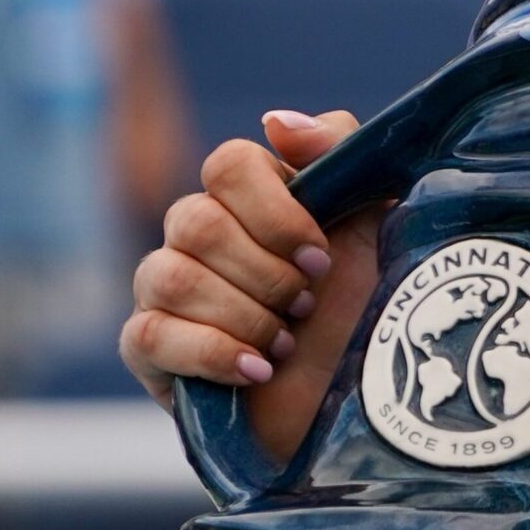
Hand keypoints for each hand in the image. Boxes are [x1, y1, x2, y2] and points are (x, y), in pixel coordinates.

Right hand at [121, 109, 384, 464]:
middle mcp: (200, 237)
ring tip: (288, 345)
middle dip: (266, 274)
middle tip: (309, 307)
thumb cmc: (374, 310)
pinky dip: (211, 353)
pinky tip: (258, 372)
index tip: (322, 255)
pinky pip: (148, 335)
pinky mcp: (151, 352)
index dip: (275, 211)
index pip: (229, 164)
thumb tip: (275, 123)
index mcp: (254, 200)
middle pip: (196, 222)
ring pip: (167, 276)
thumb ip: (340, 155)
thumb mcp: (381, 225)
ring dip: (244, 315)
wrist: (365, 407)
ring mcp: (167, 292)